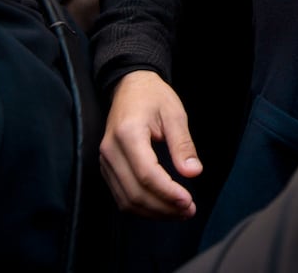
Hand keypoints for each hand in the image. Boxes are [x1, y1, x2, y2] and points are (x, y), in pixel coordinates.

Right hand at [99, 70, 200, 217]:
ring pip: (126, 200)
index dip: (168, 193)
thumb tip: (193, 172)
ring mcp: (105, 160)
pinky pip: (121, 196)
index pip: (147, 174)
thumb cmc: (153, 96)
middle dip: (163, 207)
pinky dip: (142, 207)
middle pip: (135, 192)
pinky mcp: (107, 167)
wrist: (130, 85)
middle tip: (188, 211)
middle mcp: (111, 149)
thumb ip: (183, 144)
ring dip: (153, 212)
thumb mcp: (174, 114)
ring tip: (178, 212)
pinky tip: (161, 206)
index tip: (188, 202)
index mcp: (128, 133)